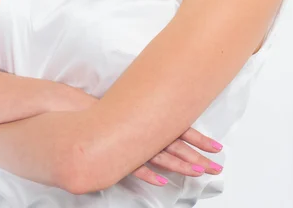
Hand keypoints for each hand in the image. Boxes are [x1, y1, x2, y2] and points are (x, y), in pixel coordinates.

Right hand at [59, 88, 222, 185]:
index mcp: (148, 121)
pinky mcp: (116, 154)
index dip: (199, 139)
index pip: (180, 131)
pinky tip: (163, 181)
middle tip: (218, 165)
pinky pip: (134, 166)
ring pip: (161, 156)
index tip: (217, 147)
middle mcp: (143, 132)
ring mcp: (131, 144)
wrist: (75, 110)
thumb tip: (162, 119)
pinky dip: (149, 174)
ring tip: (199, 172)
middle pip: (176, 146)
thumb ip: (144, 117)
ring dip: (181, 165)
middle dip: (198, 155)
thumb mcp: (129, 110)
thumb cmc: (103, 110)